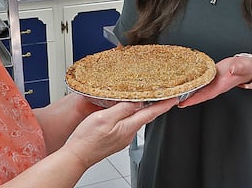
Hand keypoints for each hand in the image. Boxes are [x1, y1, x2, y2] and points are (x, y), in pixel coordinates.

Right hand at [62, 97, 176, 167]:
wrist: (77, 156)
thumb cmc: (87, 139)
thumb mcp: (105, 118)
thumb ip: (123, 109)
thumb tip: (138, 102)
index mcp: (128, 127)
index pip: (151, 113)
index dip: (164, 105)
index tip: (174, 98)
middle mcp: (128, 134)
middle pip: (146, 116)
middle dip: (155, 106)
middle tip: (161, 94)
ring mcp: (122, 138)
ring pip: (136, 120)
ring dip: (142, 110)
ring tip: (144, 99)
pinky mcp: (116, 140)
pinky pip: (127, 125)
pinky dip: (131, 116)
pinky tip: (125, 111)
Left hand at [178, 56, 251, 106]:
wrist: (246, 68)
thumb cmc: (244, 68)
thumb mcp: (241, 66)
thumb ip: (237, 68)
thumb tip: (231, 69)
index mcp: (220, 86)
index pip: (204, 95)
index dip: (193, 99)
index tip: (182, 103)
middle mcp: (214, 87)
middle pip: (197, 95)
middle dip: (185, 98)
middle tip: (171, 100)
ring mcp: (211, 83)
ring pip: (196, 90)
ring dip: (186, 92)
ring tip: (172, 93)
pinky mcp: (209, 78)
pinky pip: (198, 83)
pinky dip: (190, 84)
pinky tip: (182, 83)